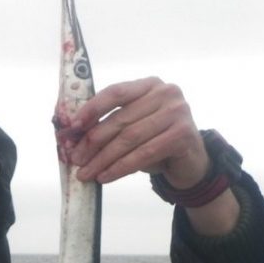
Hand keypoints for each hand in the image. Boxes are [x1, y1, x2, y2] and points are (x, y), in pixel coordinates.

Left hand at [66, 77, 207, 186]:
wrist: (190, 162)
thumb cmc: (156, 141)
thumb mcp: (133, 127)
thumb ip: (110, 124)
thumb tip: (73, 136)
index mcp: (149, 85)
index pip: (116, 92)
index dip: (92, 109)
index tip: (73, 128)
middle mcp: (166, 93)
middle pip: (120, 119)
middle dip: (93, 142)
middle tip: (76, 159)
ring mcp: (177, 112)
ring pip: (130, 138)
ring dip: (104, 159)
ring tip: (86, 173)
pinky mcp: (183, 135)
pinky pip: (144, 153)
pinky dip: (121, 167)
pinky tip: (106, 177)